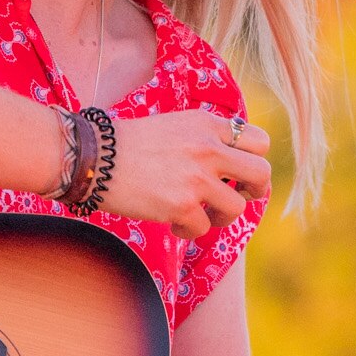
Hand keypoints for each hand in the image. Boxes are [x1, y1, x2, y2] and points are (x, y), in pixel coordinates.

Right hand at [100, 110, 271, 239]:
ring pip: (237, 208)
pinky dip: (189, 230)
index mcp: (208, 124)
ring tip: (202, 214)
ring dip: (222, 216)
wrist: (93, 157)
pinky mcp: (180, 206)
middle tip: (238, 196)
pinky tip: (173, 223)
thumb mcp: (175, 125)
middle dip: (255, 190)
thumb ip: (205, 137)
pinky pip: (203, 228)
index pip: (259, 141)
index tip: (240, 171)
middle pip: (262, 173)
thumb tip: (233, 160)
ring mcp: (196, 179)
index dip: (255, 159)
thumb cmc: (129, 143)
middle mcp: (208, 149)